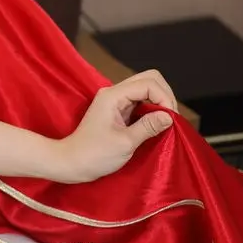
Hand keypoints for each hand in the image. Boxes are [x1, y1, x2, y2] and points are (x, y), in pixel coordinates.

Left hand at [53, 70, 177, 182]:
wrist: (71, 162)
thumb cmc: (95, 155)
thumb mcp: (125, 143)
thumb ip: (148, 126)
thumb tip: (169, 116)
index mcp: (113, 95)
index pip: (148, 83)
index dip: (164, 98)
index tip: (171, 119)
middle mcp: (114, 92)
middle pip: (148, 79)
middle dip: (164, 95)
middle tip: (170, 118)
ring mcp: (115, 100)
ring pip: (145, 89)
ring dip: (159, 101)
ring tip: (165, 122)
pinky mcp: (117, 110)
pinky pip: (140, 101)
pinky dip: (152, 108)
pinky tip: (156, 123)